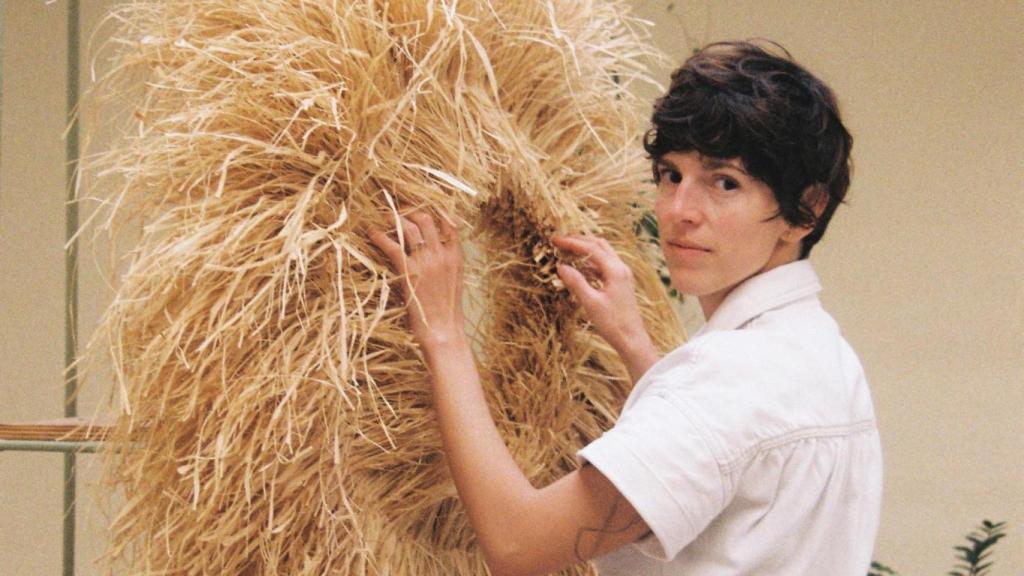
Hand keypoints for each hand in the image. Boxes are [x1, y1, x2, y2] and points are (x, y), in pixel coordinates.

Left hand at [368, 210, 465, 347]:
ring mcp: (426, 261)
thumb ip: (445, 262)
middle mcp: (442, 254)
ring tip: (383, 215)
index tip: (421, 205)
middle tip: (398, 209)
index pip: (448, 222)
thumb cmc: (447, 312)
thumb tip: (429, 249)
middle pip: (426, 218)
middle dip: (410, 209)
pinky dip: (379, 235)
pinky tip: (371, 231)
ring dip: (394, 217)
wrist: (444, 331)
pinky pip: (392, 245)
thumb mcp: (453, 281)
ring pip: (410, 226)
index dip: (434, 209)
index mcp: (456, 256)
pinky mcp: (409, 271)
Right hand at [552, 234, 654, 361]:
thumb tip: (560, 266)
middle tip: (561, 240)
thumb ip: (576, 282)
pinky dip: (591, 262)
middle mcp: (621, 268)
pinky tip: (579, 268)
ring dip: (586, 250)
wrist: (632, 339)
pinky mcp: (621, 283)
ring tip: (567, 251)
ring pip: (603, 253)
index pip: (591, 248)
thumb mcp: (590, 303)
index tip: (555, 240)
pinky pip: (605, 265)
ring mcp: (623, 275)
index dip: (572, 242)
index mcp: (615, 270)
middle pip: (599, 245)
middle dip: (580, 240)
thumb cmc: (612, 324)